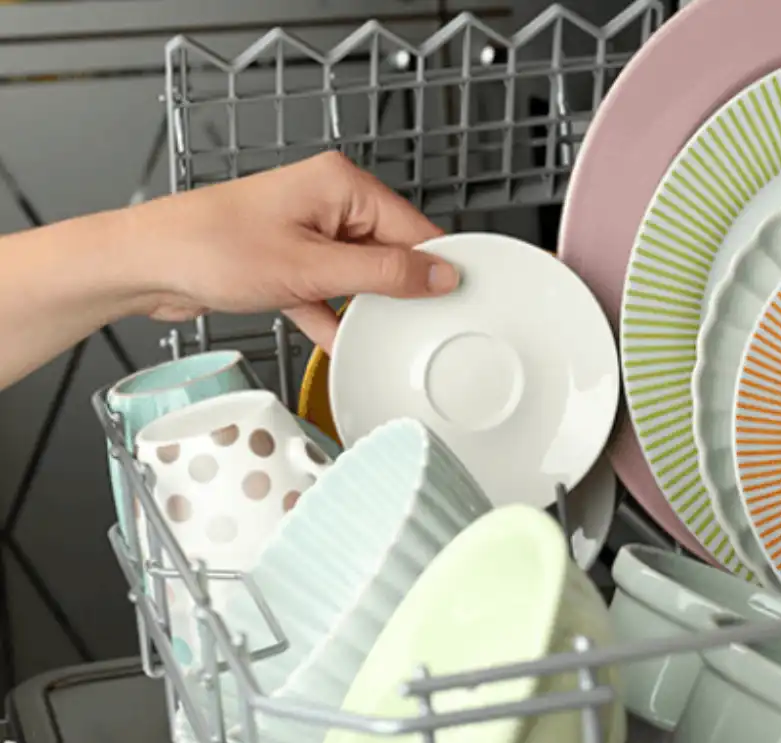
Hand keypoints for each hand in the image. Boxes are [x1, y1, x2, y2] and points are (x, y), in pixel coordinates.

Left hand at [130, 151, 459, 351]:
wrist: (145, 266)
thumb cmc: (210, 248)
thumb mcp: (312, 269)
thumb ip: (384, 274)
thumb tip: (439, 275)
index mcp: (341, 185)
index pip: (413, 226)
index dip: (436, 266)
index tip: (458, 299)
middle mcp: (327, 202)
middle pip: (390, 253)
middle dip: (398, 292)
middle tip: (414, 326)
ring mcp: (307, 232)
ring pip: (360, 276)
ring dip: (363, 308)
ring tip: (374, 336)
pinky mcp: (289, 261)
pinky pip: (330, 292)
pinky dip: (333, 317)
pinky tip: (337, 343)